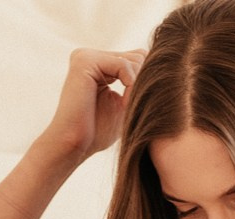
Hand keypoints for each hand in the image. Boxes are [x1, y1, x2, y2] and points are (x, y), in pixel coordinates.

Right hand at [39, 48, 145, 163]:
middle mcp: (90, 56)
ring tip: (125, 108)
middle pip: (139, 56)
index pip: (137, 59)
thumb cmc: (96, 133)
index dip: (145, 82)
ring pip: (134, 60)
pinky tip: (121, 104)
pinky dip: (130, 86)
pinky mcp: (85, 61)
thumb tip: (160, 64)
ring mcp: (85, 56)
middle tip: (131, 108)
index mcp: (97, 64)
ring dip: (137, 87)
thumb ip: (137, 83)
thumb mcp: (124, 103)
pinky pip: (123, 65)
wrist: (73, 146)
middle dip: (142, 83)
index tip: (137, 106)